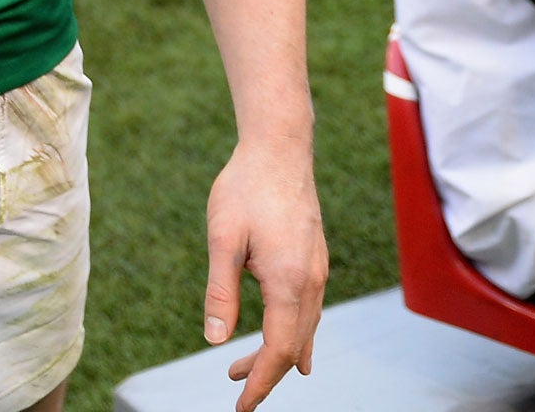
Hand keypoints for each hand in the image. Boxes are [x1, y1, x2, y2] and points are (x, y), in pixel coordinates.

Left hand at [205, 137, 327, 411]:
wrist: (279, 147)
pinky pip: (310, 311)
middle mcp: (312, 281)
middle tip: (232, 388)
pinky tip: (295, 348)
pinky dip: (298, 335)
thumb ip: (220, 291)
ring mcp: (318, 270)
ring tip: (244, 368)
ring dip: (278, 352)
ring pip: (303, 329)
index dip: (260, 382)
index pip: (278, 350)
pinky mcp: (316, 258)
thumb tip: (215, 340)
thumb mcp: (222, 239)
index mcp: (290, 282)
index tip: (241, 406)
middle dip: (265, 372)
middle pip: (292, 345)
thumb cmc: (245, 188)